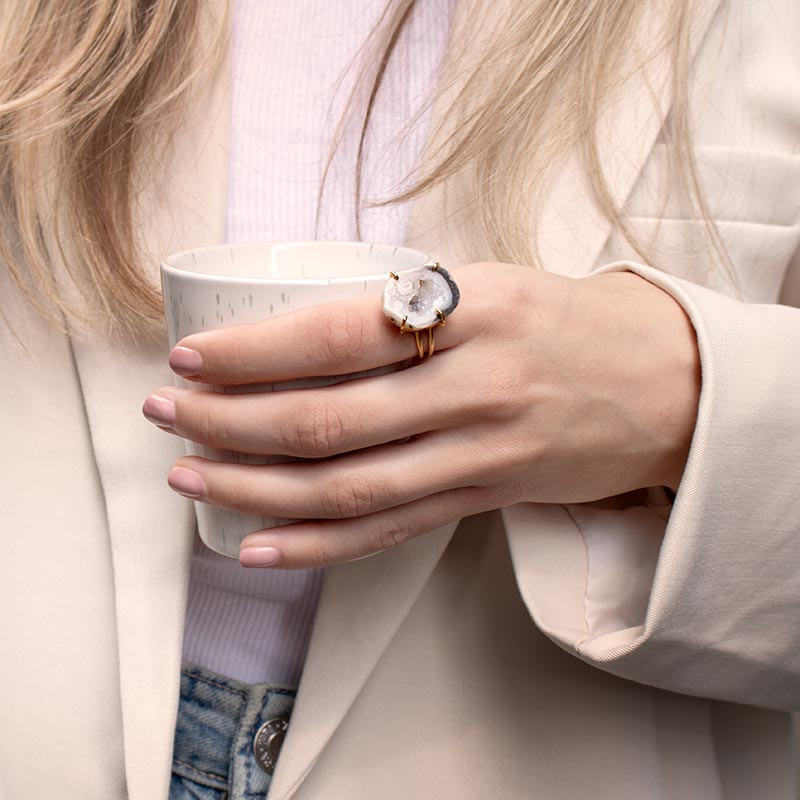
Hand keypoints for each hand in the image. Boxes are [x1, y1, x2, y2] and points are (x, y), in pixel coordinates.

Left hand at [142, 262, 699, 568]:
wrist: (664, 384)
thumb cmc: (566, 320)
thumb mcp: (492, 283)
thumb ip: (406, 304)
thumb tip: (300, 325)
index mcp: (473, 312)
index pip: (340, 337)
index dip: (255, 354)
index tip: (190, 358)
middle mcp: (474, 387)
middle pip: (329, 422)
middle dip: (230, 423)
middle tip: (167, 415)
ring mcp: (480, 454)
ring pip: (348, 488)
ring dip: (255, 489)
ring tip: (189, 477)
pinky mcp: (483, 498)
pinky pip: (389, 531)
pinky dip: (318, 546)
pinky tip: (258, 547)